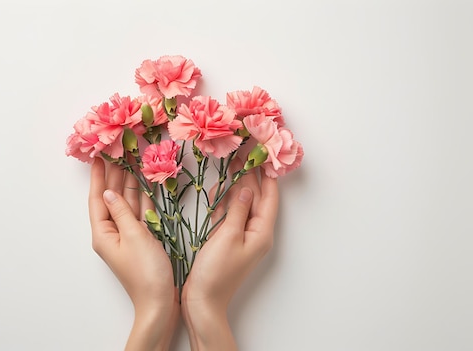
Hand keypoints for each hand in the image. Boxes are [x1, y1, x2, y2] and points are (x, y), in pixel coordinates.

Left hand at [88, 158, 178, 350]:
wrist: (160, 302)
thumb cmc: (146, 272)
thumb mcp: (134, 237)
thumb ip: (122, 211)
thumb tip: (109, 192)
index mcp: (104, 233)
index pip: (97, 198)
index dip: (98, 176)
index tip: (98, 156)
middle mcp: (113, 233)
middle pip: (112, 198)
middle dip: (115, 175)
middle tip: (119, 151)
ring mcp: (128, 236)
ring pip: (127, 203)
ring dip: (130, 183)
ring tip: (133, 160)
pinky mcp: (143, 240)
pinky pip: (141, 214)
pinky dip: (144, 198)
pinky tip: (147, 184)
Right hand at [181, 162, 278, 349]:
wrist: (202, 301)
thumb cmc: (216, 272)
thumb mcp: (228, 236)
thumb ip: (238, 209)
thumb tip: (247, 188)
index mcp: (262, 232)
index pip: (270, 198)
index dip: (268, 176)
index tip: (264, 154)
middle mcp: (255, 232)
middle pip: (256, 198)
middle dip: (250, 176)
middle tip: (244, 153)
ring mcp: (241, 236)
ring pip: (242, 204)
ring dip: (236, 186)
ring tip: (231, 162)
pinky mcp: (227, 239)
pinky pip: (230, 215)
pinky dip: (225, 202)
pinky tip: (219, 188)